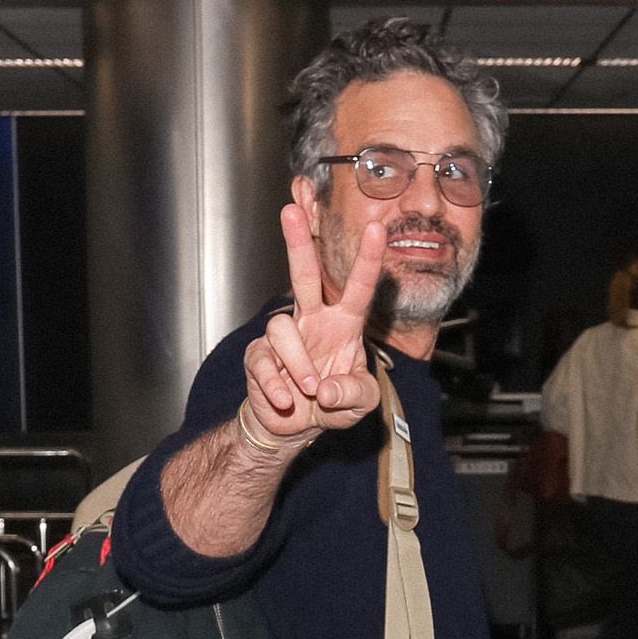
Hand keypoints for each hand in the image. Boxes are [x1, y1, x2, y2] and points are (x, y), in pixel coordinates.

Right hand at [241, 204, 388, 447]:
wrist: (294, 428)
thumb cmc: (331, 404)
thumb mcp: (360, 404)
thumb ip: (354, 394)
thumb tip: (326, 388)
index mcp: (343, 325)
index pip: (358, 287)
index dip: (368, 258)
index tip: (378, 228)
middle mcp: (312, 321)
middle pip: (304, 275)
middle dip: (298, 243)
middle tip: (290, 211)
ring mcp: (284, 336)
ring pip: (282, 328)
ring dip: (298, 363)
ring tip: (308, 389)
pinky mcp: (259, 355)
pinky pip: (264, 361)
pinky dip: (276, 384)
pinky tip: (285, 399)